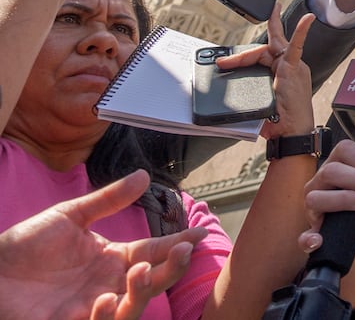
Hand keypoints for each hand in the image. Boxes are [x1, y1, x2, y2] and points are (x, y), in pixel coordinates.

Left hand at [0, 169, 204, 319]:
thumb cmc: (24, 245)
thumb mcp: (70, 216)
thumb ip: (108, 200)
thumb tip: (144, 176)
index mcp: (113, 258)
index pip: (155, 250)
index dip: (179, 242)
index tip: (201, 233)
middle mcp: (109, 284)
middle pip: (153, 280)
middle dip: (173, 268)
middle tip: (183, 251)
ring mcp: (91, 307)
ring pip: (133, 307)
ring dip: (144, 292)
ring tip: (141, 271)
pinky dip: (107, 316)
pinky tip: (106, 298)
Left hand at [217, 12, 315, 138]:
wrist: (291, 134)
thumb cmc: (279, 123)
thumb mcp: (259, 103)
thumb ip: (250, 93)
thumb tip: (228, 95)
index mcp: (282, 74)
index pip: (261, 56)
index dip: (241, 58)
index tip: (225, 62)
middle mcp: (289, 67)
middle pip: (262, 51)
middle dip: (241, 57)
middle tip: (222, 63)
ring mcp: (293, 67)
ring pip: (270, 48)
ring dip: (254, 47)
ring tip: (246, 41)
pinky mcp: (294, 69)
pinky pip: (297, 46)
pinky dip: (302, 32)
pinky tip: (307, 20)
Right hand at [301, 139, 354, 252]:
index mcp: (339, 165)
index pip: (344, 148)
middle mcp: (321, 183)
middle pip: (330, 171)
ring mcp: (313, 207)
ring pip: (315, 197)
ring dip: (346, 201)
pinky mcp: (313, 232)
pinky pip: (304, 236)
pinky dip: (310, 238)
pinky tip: (320, 239)